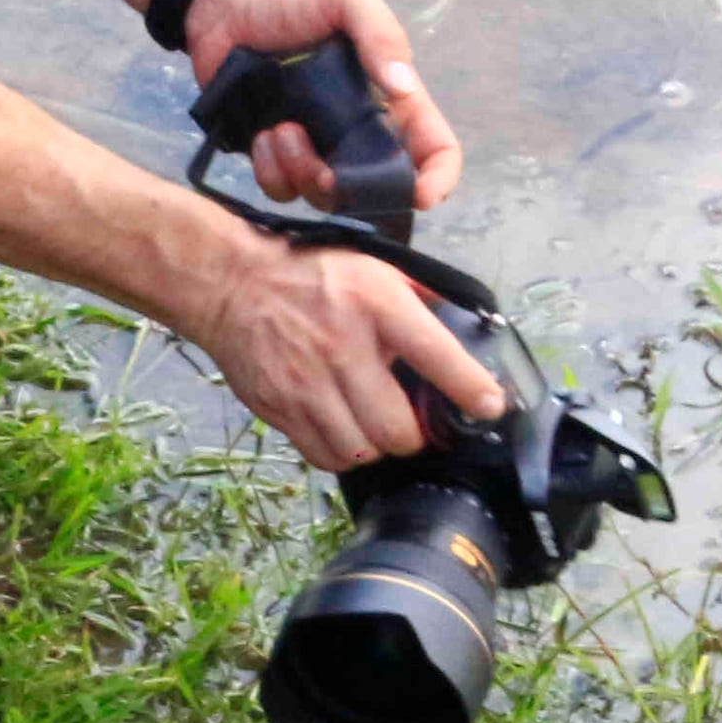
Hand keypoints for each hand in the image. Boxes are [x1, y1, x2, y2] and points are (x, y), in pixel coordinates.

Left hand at [185, 0, 460, 215]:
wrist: (227, 8)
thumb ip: (380, 33)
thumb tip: (405, 87)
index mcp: (391, 99)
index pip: (434, 151)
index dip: (438, 179)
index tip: (420, 196)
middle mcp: (360, 132)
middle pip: (378, 191)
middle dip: (354, 192)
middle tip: (324, 172)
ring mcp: (318, 149)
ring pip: (327, 197)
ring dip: (304, 173)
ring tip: (282, 129)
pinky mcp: (277, 158)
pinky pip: (282, 191)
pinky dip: (271, 171)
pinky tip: (262, 134)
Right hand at [198, 232, 508, 472]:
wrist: (231, 283)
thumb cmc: (310, 273)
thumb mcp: (373, 267)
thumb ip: (418, 297)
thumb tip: (465, 322)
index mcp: (376, 305)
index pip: (436, 356)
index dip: (471, 389)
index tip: (490, 406)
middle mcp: (343, 348)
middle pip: (397, 428)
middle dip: (413, 435)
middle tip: (412, 424)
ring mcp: (307, 384)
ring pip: (362, 451)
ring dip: (376, 446)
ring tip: (374, 428)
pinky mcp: (279, 407)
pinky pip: (324, 456)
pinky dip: (342, 454)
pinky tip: (344, 432)